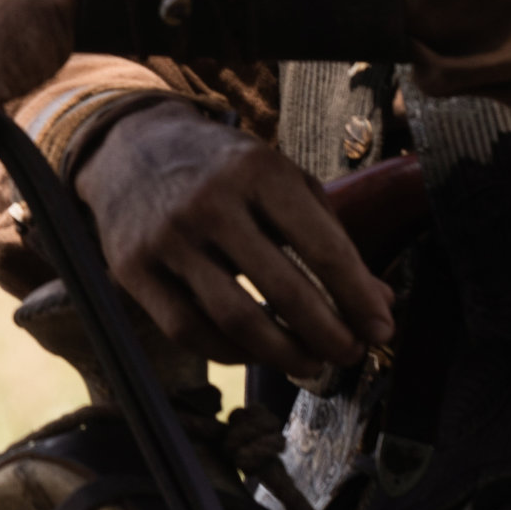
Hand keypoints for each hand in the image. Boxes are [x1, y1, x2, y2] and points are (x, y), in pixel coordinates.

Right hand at [75, 103, 393, 379]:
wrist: (129, 147)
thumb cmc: (222, 169)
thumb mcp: (280, 179)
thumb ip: (329, 236)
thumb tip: (379, 304)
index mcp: (257, 171)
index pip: (322, 247)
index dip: (358, 297)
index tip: (382, 328)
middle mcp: (209, 202)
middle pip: (283, 291)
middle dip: (328, 335)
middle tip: (350, 354)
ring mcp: (166, 237)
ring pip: (236, 321)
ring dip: (284, 355)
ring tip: (310, 362)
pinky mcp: (133, 267)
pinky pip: (188, 330)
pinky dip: (230, 353)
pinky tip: (255, 352)